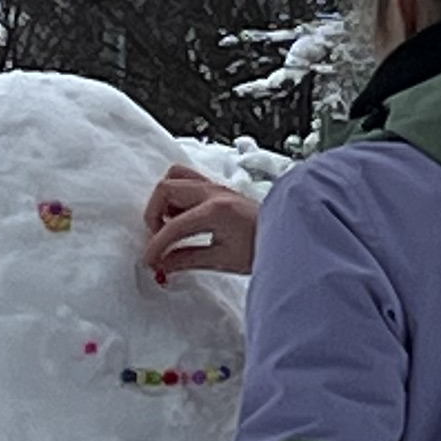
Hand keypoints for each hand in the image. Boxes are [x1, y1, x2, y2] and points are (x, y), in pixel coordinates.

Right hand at [142, 166, 259, 279]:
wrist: (289, 237)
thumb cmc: (263, 248)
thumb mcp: (224, 260)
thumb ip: (188, 260)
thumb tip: (162, 264)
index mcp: (216, 211)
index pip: (173, 226)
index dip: (156, 246)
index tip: (150, 261)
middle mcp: (214, 192)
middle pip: (166, 189)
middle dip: (154, 215)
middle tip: (158, 238)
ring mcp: (217, 186)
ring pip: (175, 176)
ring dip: (164, 199)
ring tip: (169, 223)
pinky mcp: (219, 188)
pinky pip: (188, 178)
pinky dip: (177, 194)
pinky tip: (182, 216)